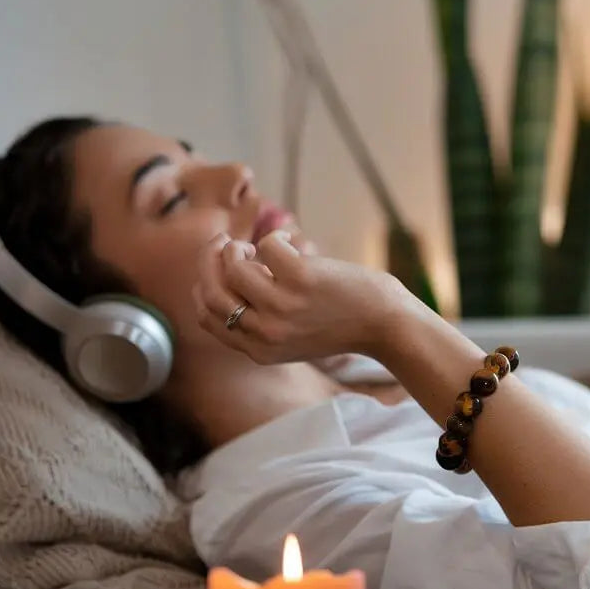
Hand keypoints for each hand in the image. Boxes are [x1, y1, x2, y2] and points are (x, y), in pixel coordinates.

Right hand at [193, 231, 410, 363]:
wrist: (387, 325)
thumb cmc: (343, 324)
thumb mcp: (294, 338)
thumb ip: (261, 321)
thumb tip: (229, 273)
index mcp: (260, 350)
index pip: (207, 318)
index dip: (202, 287)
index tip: (214, 267)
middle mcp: (266, 333)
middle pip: (212, 292)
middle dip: (209, 260)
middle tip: (223, 242)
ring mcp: (283, 307)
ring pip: (234, 267)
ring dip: (238, 247)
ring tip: (257, 245)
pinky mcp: (301, 280)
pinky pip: (268, 246)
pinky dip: (277, 237)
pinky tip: (294, 242)